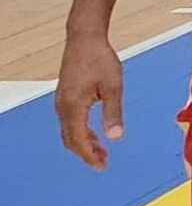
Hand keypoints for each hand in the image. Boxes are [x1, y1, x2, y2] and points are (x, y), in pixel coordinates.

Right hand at [55, 29, 123, 169]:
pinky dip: (80, 131)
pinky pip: (70, 121)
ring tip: (102, 150)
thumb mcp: (112, 87)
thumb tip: (116, 137)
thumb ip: (113, 113)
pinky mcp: (65, 97)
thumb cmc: (100, 59)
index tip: (102, 166)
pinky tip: (94, 133)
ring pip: (69, 131)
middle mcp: (62, 107)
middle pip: (70, 140)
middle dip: (86, 152)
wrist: (85, 39)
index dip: (89, 156)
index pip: (78, 140)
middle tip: (104, 162)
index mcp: (73, 107)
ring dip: (84, 143)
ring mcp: (61, 102)